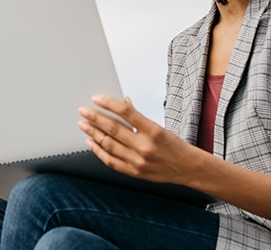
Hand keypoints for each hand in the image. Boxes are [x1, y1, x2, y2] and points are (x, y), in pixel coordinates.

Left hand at [77, 95, 200, 184]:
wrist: (187, 168)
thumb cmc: (173, 145)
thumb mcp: (159, 127)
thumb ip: (139, 117)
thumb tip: (123, 103)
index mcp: (153, 131)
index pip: (126, 112)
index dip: (108, 104)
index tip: (95, 98)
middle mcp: (145, 146)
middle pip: (113, 129)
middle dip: (94, 118)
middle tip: (83, 111)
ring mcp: (138, 161)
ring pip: (108, 145)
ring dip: (93, 133)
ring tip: (83, 124)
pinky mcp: (134, 172)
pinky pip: (110, 161)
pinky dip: (98, 151)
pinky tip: (91, 142)